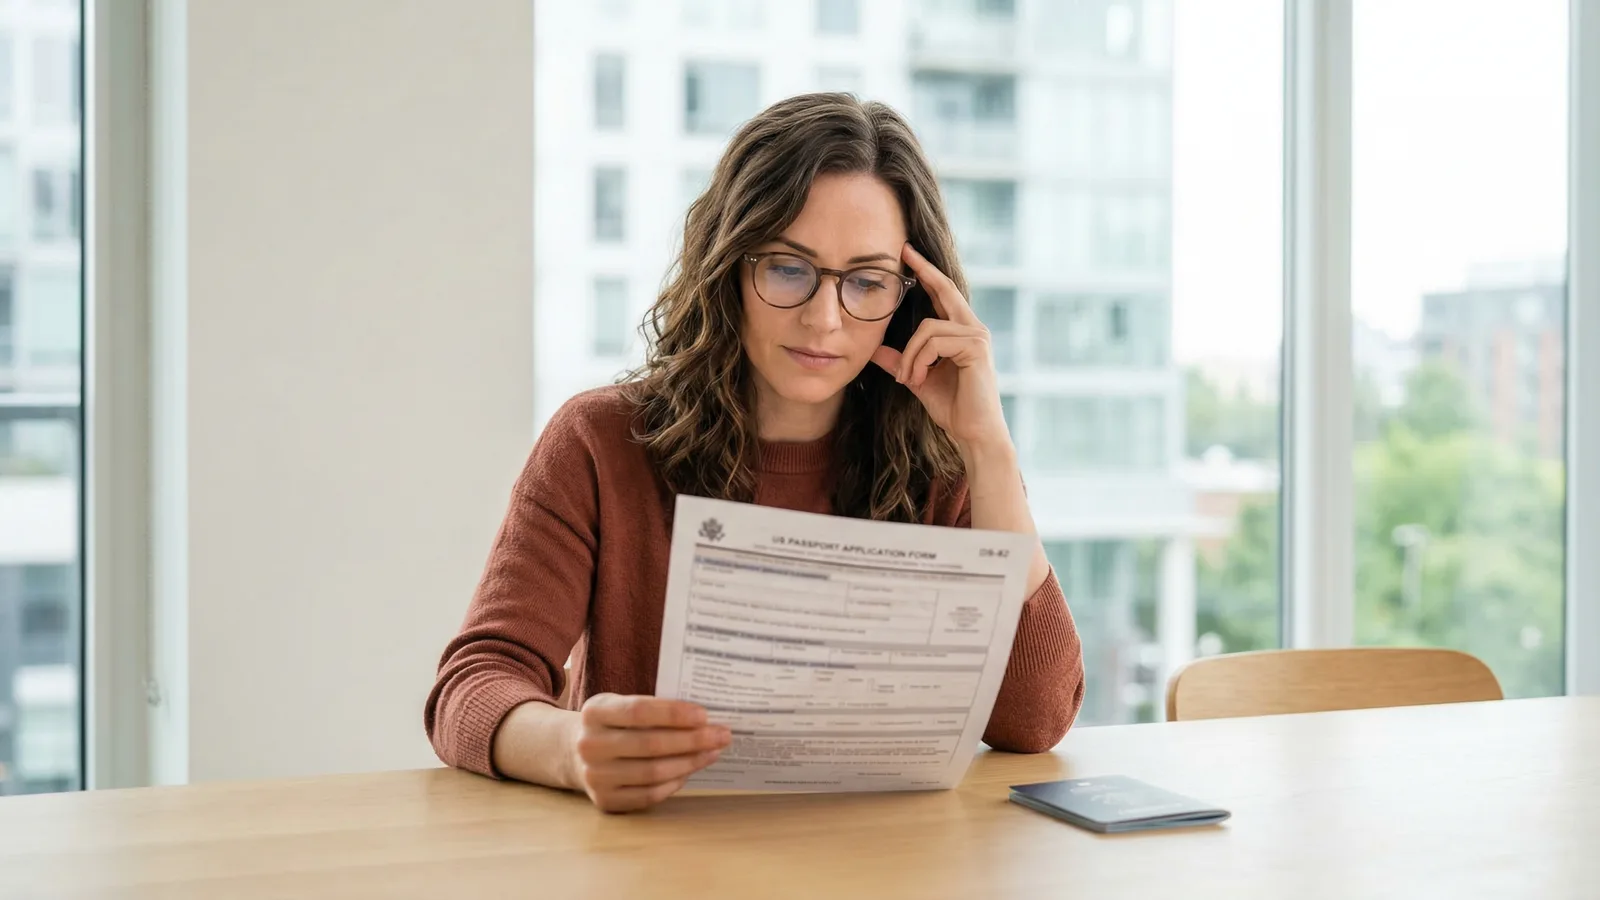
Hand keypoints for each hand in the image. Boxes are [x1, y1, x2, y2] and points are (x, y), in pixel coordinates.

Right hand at [567, 694, 731, 812]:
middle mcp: (590, 745)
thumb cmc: (612, 724)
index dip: (674, 714)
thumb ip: (652, 707)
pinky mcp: (605, 800)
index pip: (639, 711)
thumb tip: (702, 718)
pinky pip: (649, 794)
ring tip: (713, 752)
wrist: (572, 752)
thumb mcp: (619, 704)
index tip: (705, 715)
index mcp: (594, 712)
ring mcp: (595, 776)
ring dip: (690, 762)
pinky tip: (690, 771)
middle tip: (722, 735)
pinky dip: (674, 783)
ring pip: (653, 772)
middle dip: (693, 740)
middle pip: (650, 744)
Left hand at [870, 244, 1010, 452]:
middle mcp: (973, 328)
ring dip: (910, 356)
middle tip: (904, 250)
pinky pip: (933, 342)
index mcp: (961, 333)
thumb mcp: (918, 380)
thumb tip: (876, 350)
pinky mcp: (976, 347)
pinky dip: (919, 361)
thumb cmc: (953, 409)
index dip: (927, 273)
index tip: (908, 254)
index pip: (943, 295)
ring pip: (927, 328)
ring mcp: (977, 336)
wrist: (973, 434)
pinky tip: (921, 380)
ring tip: (910, 380)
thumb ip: (901, 363)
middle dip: (924, 270)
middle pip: (944, 290)